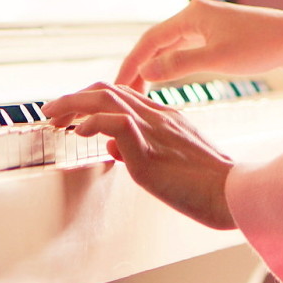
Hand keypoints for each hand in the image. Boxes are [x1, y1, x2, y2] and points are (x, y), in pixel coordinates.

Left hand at [41, 82, 236, 229]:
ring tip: (53, 114)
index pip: (121, 95)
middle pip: (108, 90)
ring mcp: (154, 130)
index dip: (91, 98)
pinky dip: (94, 123)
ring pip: (107, 99)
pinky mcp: (149, 150)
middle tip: (51, 110)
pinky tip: (80, 132)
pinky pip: (117, 123)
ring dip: (73, 104)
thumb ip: (141, 149)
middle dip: (74, 97)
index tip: (71, 111)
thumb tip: (113, 148)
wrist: (231, 192)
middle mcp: (157, 116)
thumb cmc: (207, 184)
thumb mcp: (170, 160)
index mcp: (164, 117)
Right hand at [118, 0, 282, 87]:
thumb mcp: (216, 60)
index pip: (149, 40)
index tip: (115, 86)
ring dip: (154, 67)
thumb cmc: (261, 47)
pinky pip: (186, 51)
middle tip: (123, 94)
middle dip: (138, 67)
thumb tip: (145, 71)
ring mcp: (208, 26)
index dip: (131, 64)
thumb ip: (179, 66)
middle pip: (157, 43)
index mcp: (192, 15)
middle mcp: (196, 16)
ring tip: (139, 92)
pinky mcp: (219, 36)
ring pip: (171, 48)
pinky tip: (166, 81)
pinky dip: (172, 66)